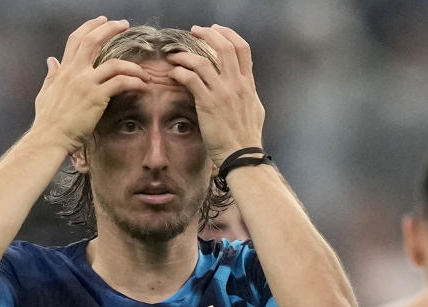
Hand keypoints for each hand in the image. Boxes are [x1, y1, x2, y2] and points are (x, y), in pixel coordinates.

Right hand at [31, 17, 149, 153]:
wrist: (49, 138)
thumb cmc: (47, 121)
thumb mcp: (45, 93)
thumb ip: (51, 75)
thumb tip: (51, 60)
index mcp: (64, 71)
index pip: (76, 39)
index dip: (90, 26)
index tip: (102, 20)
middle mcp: (75, 73)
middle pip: (93, 41)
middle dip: (110, 29)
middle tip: (124, 25)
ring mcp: (86, 84)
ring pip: (114, 64)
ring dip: (132, 65)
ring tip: (144, 72)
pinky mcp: (96, 98)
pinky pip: (121, 83)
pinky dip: (135, 82)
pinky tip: (142, 87)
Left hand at [166, 25, 264, 166]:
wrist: (242, 155)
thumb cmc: (246, 138)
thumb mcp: (254, 110)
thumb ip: (247, 94)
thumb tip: (244, 86)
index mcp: (248, 84)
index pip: (242, 49)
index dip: (228, 35)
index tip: (216, 30)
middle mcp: (237, 84)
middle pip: (224, 47)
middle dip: (208, 35)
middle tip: (194, 31)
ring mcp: (223, 93)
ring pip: (203, 62)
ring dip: (186, 54)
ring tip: (175, 55)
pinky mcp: (208, 104)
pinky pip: (191, 80)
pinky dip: (180, 72)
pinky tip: (173, 74)